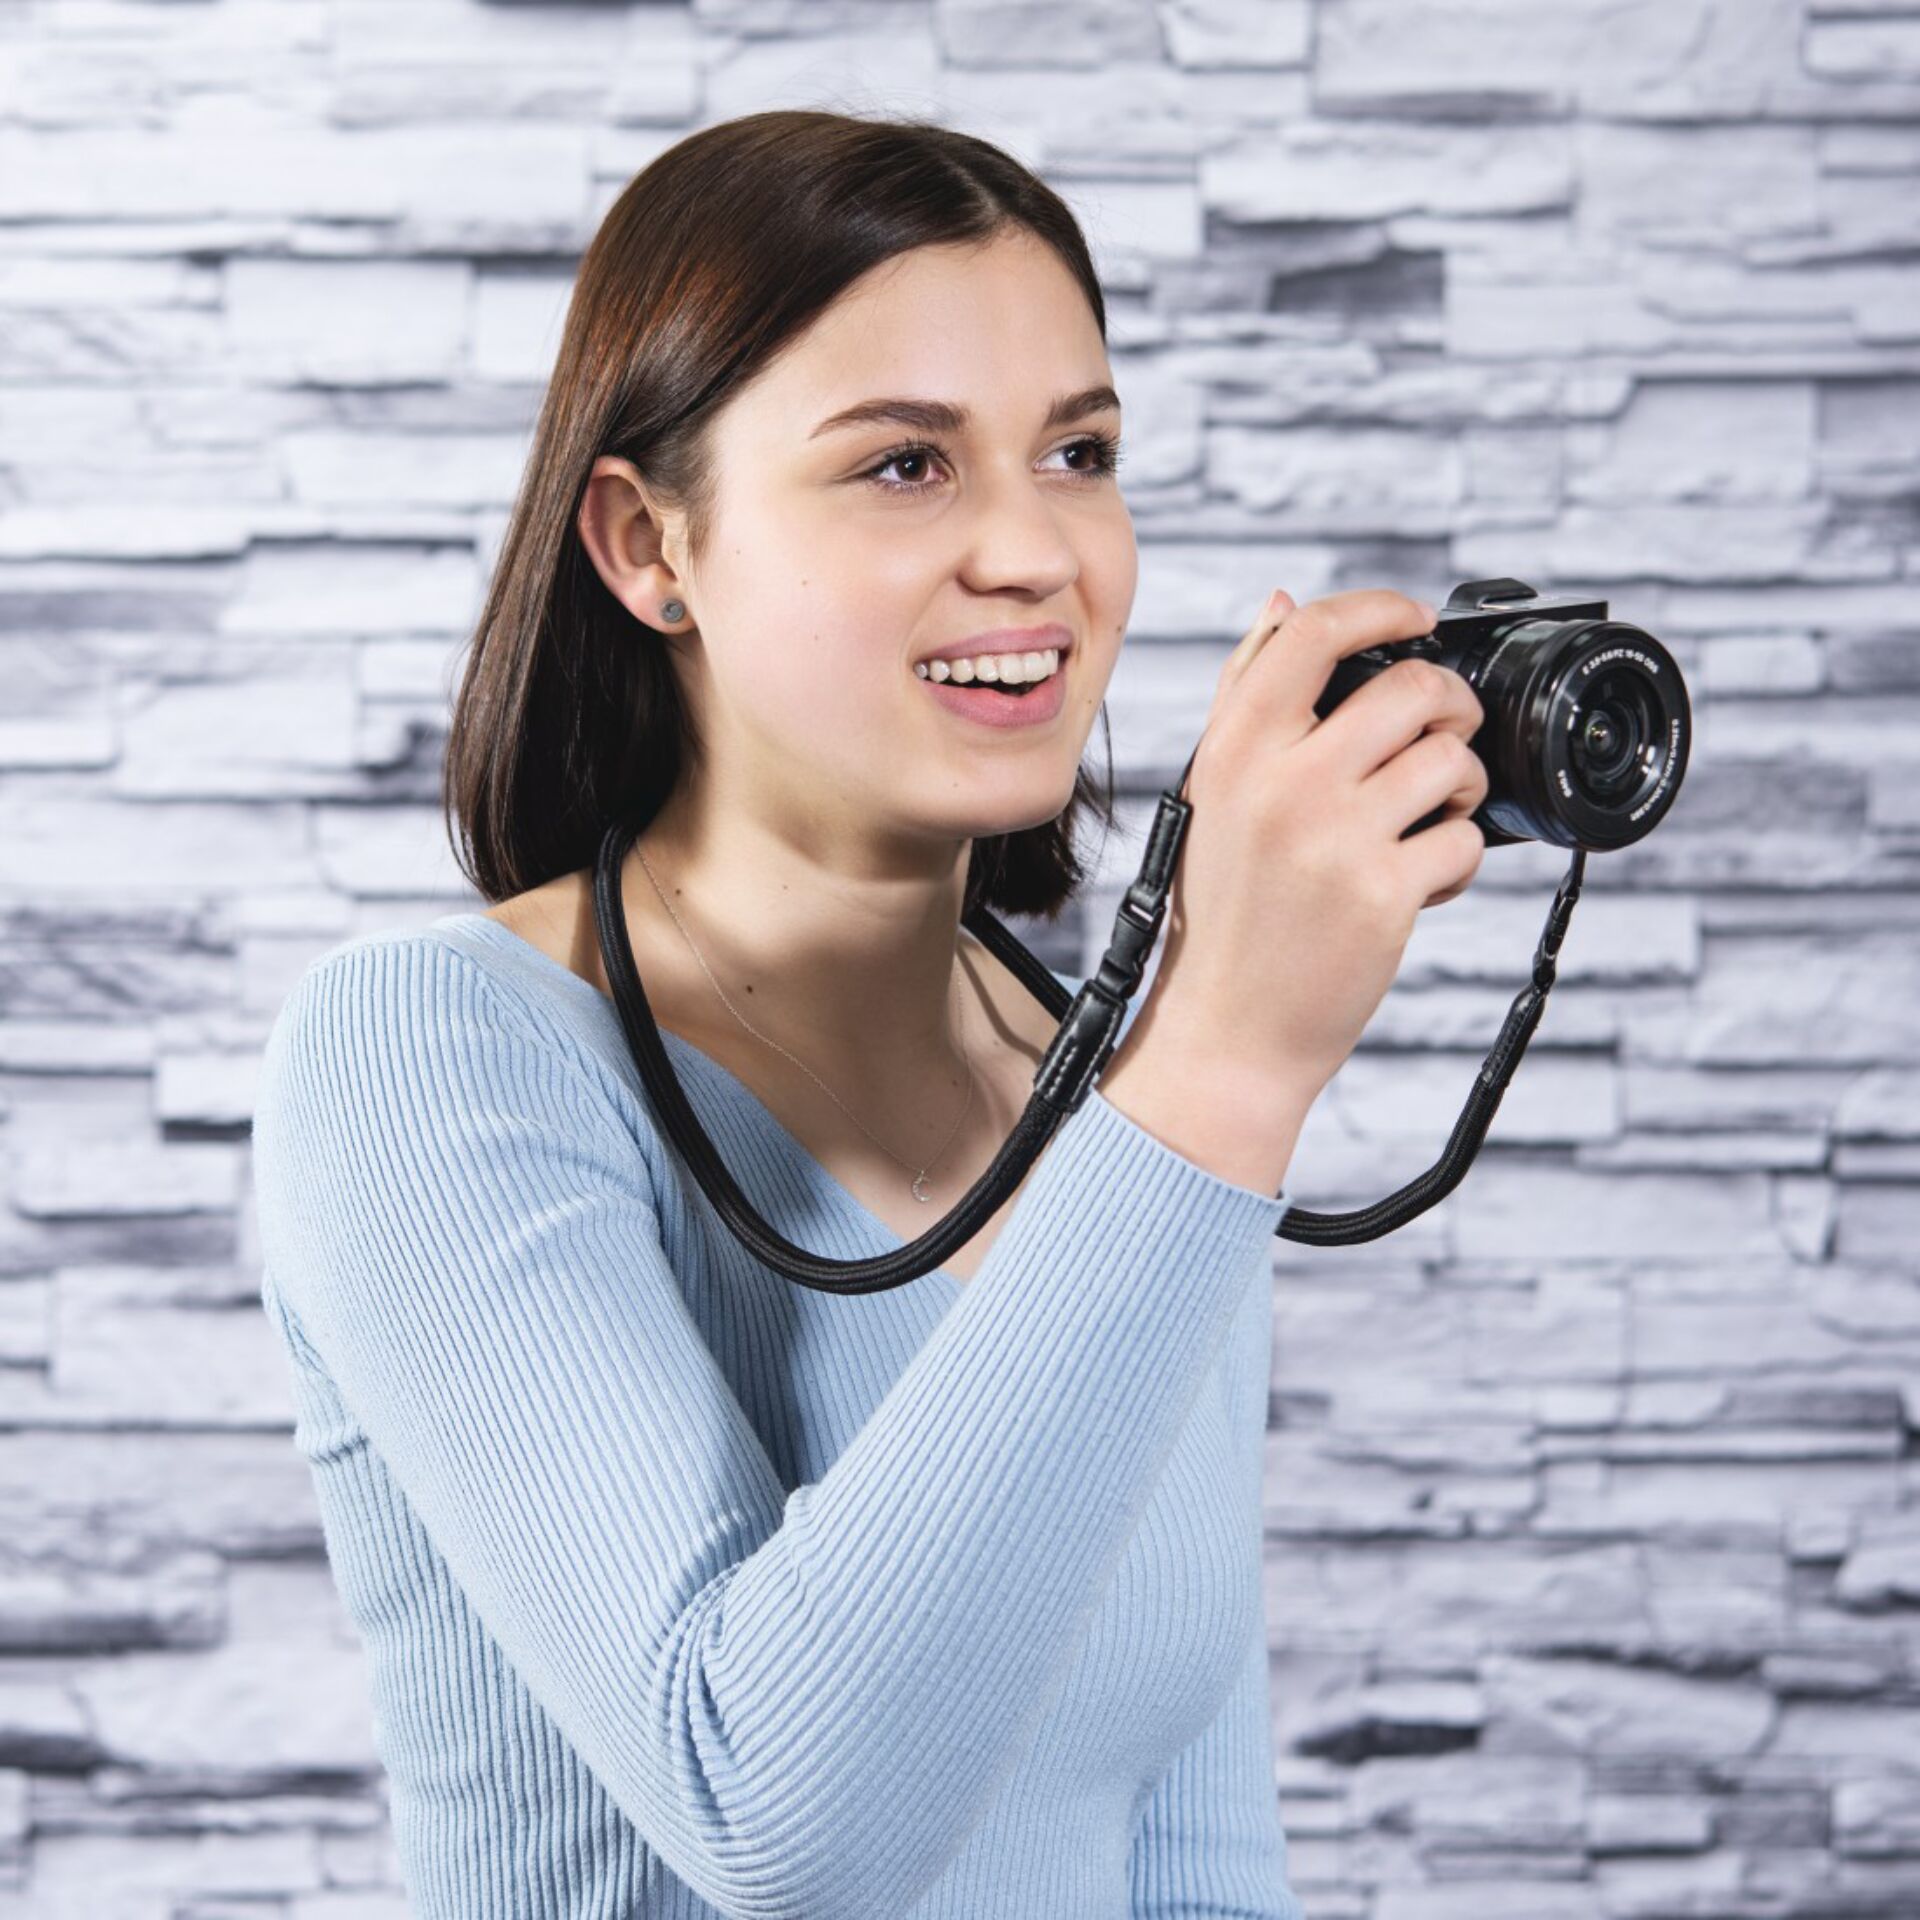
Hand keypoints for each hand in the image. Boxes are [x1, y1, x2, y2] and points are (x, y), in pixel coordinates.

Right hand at [1121, 587, 1489, 1110]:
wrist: (1229, 1028)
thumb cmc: (1225, 908)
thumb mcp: (1212, 792)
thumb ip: (1245, 694)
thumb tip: (1284, 605)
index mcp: (1235, 750)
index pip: (1314, 635)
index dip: (1382, 610)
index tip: (1417, 619)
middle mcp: (1281, 784)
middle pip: (1412, 689)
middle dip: (1451, 705)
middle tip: (1446, 732)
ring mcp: (1334, 838)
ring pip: (1452, 761)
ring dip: (1461, 785)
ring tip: (1429, 817)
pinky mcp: (1383, 894)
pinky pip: (1465, 838)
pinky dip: (1459, 858)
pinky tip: (1422, 879)